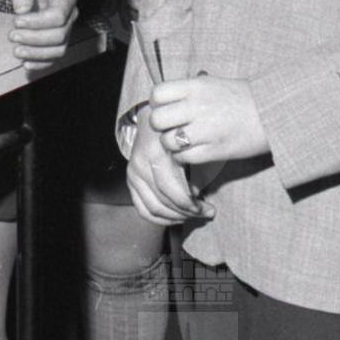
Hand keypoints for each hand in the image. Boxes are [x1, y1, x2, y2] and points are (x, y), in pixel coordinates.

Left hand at [7, 0, 77, 66]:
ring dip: (37, 54)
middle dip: (34, 39)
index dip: (37, 23)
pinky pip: (54, 54)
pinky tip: (26, 64)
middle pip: (59, 35)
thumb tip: (21, 9)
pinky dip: (41, 62)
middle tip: (12, 35)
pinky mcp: (56, 36)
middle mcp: (70, 12)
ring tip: (16, 51)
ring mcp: (65, 26)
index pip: (58, 16)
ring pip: (58, 48)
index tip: (16, 20)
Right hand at [126, 108, 208, 225]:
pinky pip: (143, 209)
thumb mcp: (187, 144)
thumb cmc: (176, 134)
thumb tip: (199, 196)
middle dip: (187, 213)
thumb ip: (194, 168)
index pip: (172, 191)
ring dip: (176, 217)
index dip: (192, 205)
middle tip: (206, 213)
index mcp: (156, 153)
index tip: (209, 208)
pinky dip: (160, 218)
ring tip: (193, 214)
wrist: (153, 121)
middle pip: (163, 201)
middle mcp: (140, 164)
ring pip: (153, 208)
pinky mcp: (130, 180)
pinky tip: (176, 217)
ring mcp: (133, 173)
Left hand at [149, 76, 267, 164]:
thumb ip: (187, 91)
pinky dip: (182, 158)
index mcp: (195, 86)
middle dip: (160, 126)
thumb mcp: (211, 84)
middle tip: (170, 128)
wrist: (273, 113)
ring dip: (171, 144)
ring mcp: (206, 130)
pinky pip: (184, 157)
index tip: (164, 108)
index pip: (157, 94)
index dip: (156, 104)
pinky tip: (190, 153)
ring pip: (168, 141)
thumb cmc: (241, 97)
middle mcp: (197, 106)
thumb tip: (163, 100)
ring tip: (181, 142)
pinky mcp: (215, 151)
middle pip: (158, 119)